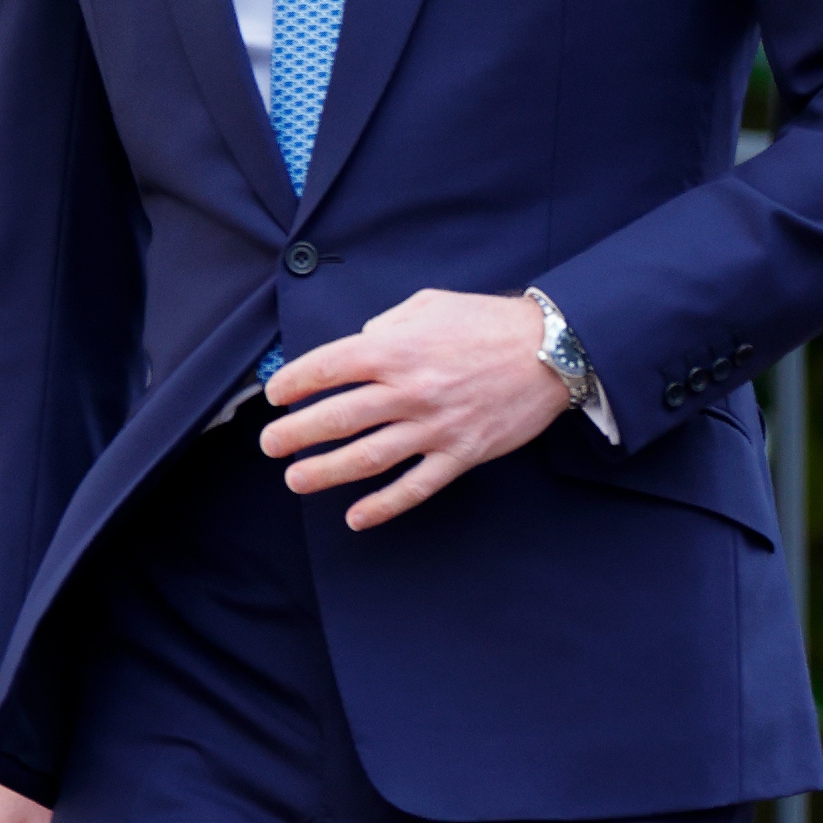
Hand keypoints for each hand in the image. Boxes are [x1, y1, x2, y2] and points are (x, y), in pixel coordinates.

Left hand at [262, 288, 570, 529]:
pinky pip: (416, 486)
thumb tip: (358, 344)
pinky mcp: (462, 453)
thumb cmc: (486, 323)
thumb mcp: (429, 306)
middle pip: (337, 417)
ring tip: (295, 480)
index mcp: (396, 349)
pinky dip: (384, 505)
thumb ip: (386, 326)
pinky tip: (356, 517)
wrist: (553, 351)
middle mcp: (410, 390)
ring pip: (369, 458)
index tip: (275, 395)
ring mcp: (436, 426)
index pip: (327, 368)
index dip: (293, 382)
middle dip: (295, 434)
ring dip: (326, 472)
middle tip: (270, 445)